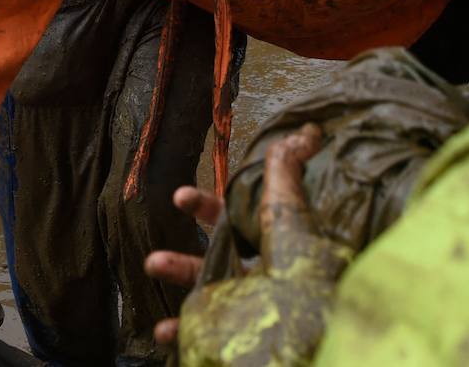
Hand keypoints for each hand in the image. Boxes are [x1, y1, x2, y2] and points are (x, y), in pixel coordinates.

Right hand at [146, 125, 325, 347]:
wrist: (316, 333)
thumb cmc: (304, 272)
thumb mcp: (291, 217)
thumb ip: (286, 176)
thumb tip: (305, 133)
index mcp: (272, 245)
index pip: (236, 219)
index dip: (205, 207)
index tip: (179, 197)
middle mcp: (260, 277)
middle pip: (215, 264)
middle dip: (181, 257)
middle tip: (155, 258)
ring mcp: (251, 308)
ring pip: (207, 296)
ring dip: (178, 284)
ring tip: (152, 273)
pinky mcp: (241, 336)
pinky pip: (205, 334)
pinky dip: (182, 333)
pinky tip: (163, 331)